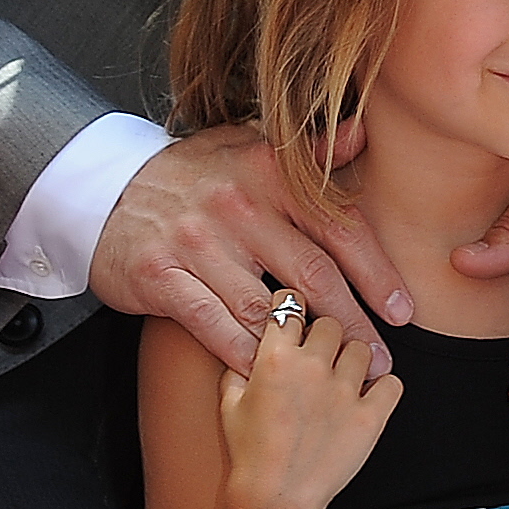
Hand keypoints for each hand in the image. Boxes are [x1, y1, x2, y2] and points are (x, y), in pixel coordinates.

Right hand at [92, 121, 409, 383]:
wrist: (105, 188)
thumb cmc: (193, 174)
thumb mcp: (249, 147)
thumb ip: (310, 151)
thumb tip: (363, 134)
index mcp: (269, 173)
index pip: (338, 226)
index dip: (376, 272)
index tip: (403, 309)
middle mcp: (238, 207)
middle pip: (312, 273)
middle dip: (353, 322)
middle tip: (381, 359)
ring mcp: (198, 243)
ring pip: (265, 307)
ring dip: (304, 347)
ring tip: (333, 374)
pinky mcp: (161, 277)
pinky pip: (213, 325)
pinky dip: (243, 353)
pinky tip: (270, 373)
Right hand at [218, 292, 401, 508]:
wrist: (277, 498)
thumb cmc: (250, 455)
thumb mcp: (228, 405)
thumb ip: (237, 366)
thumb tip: (244, 345)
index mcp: (275, 358)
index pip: (290, 304)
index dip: (293, 307)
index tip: (296, 314)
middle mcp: (313, 367)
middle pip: (331, 322)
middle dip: (325, 335)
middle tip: (319, 356)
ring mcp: (345, 391)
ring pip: (362, 347)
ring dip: (353, 359)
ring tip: (343, 378)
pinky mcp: (371, 415)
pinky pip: (391, 382)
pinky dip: (384, 386)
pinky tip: (370, 395)